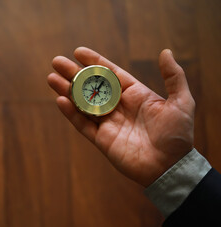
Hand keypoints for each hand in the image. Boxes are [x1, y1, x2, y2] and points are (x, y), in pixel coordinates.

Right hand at [47, 47, 194, 186]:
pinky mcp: (102, 140)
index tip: (78, 52)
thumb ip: (174, 77)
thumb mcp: (182, 102)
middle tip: (57, 62)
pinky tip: (60, 101)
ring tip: (51, 78)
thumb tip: (166, 52)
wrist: (170, 167)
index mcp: (134, 94)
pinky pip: (83, 125)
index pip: (110, 73)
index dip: (94, 62)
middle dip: (74, 74)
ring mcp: (108, 123)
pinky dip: (71, 114)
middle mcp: (118, 106)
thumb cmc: (177, 135)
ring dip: (66, 90)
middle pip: (91, 86)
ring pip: (83, 103)